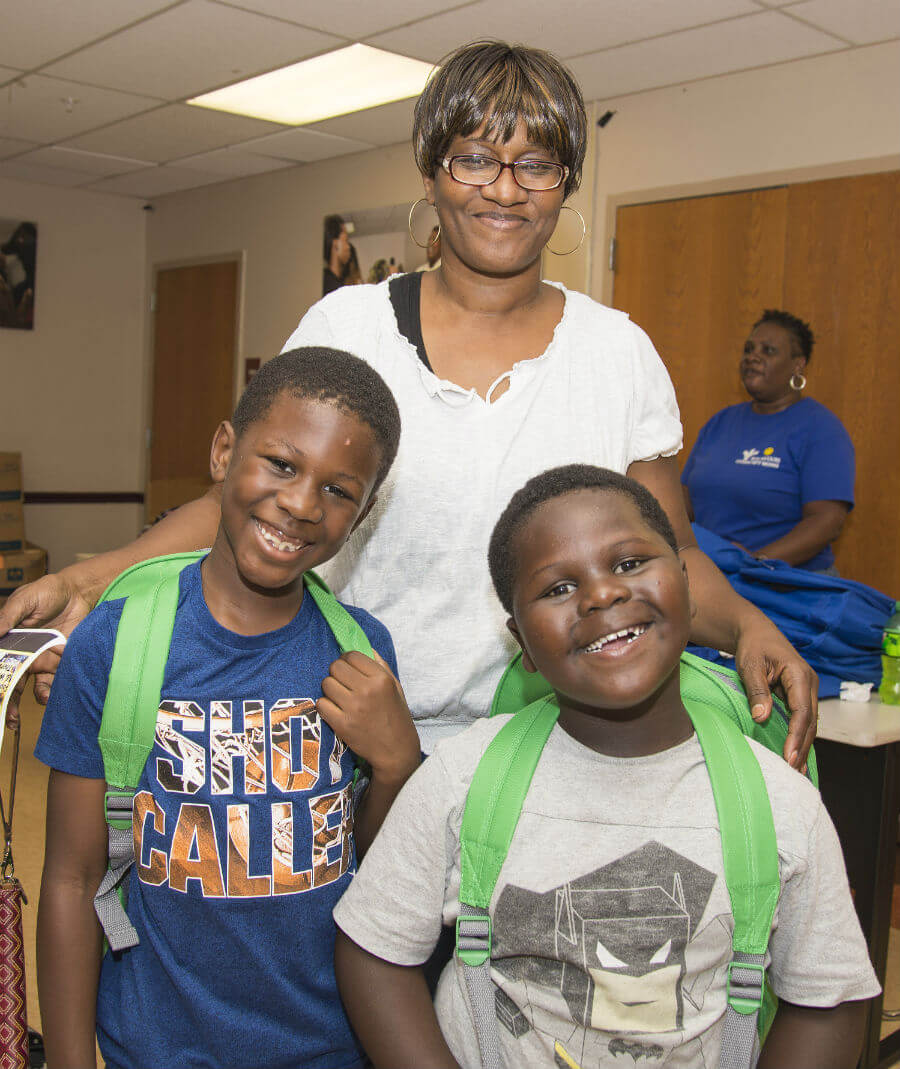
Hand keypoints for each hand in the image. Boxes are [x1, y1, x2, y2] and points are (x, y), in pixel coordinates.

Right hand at [0, 572, 92, 720]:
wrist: (79, 593)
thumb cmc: (47, 592)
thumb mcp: (25, 600)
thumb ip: (9, 616)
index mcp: (9, 641)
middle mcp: (22, 655)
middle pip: (10, 683)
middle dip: (5, 704)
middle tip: (6, 719)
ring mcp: (41, 661)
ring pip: (30, 689)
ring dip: (25, 705)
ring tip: (22, 717)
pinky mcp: (59, 664)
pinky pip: (53, 683)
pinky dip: (50, 694)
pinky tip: (50, 699)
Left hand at [318, 651, 419, 787]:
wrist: (396, 750)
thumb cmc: (396, 716)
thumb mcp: (395, 687)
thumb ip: (380, 665)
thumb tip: (365, 648)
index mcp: (381, 679)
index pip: (352, 655)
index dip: (348, 660)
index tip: (350, 669)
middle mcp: (367, 690)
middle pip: (335, 667)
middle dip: (337, 673)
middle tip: (344, 684)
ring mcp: (353, 708)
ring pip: (326, 684)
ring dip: (331, 690)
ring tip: (341, 698)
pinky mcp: (341, 724)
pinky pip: (321, 704)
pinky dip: (326, 706)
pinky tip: (336, 710)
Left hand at [733, 616, 817, 770]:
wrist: (756, 632)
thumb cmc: (752, 647)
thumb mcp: (749, 666)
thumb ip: (757, 691)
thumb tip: (761, 718)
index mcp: (799, 674)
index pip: (802, 711)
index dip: (796, 735)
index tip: (788, 755)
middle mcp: (810, 683)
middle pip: (810, 721)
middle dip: (802, 746)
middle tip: (793, 771)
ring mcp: (808, 690)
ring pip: (809, 723)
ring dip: (803, 746)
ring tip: (797, 771)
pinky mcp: (801, 695)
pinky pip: (803, 720)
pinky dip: (800, 737)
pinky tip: (796, 756)